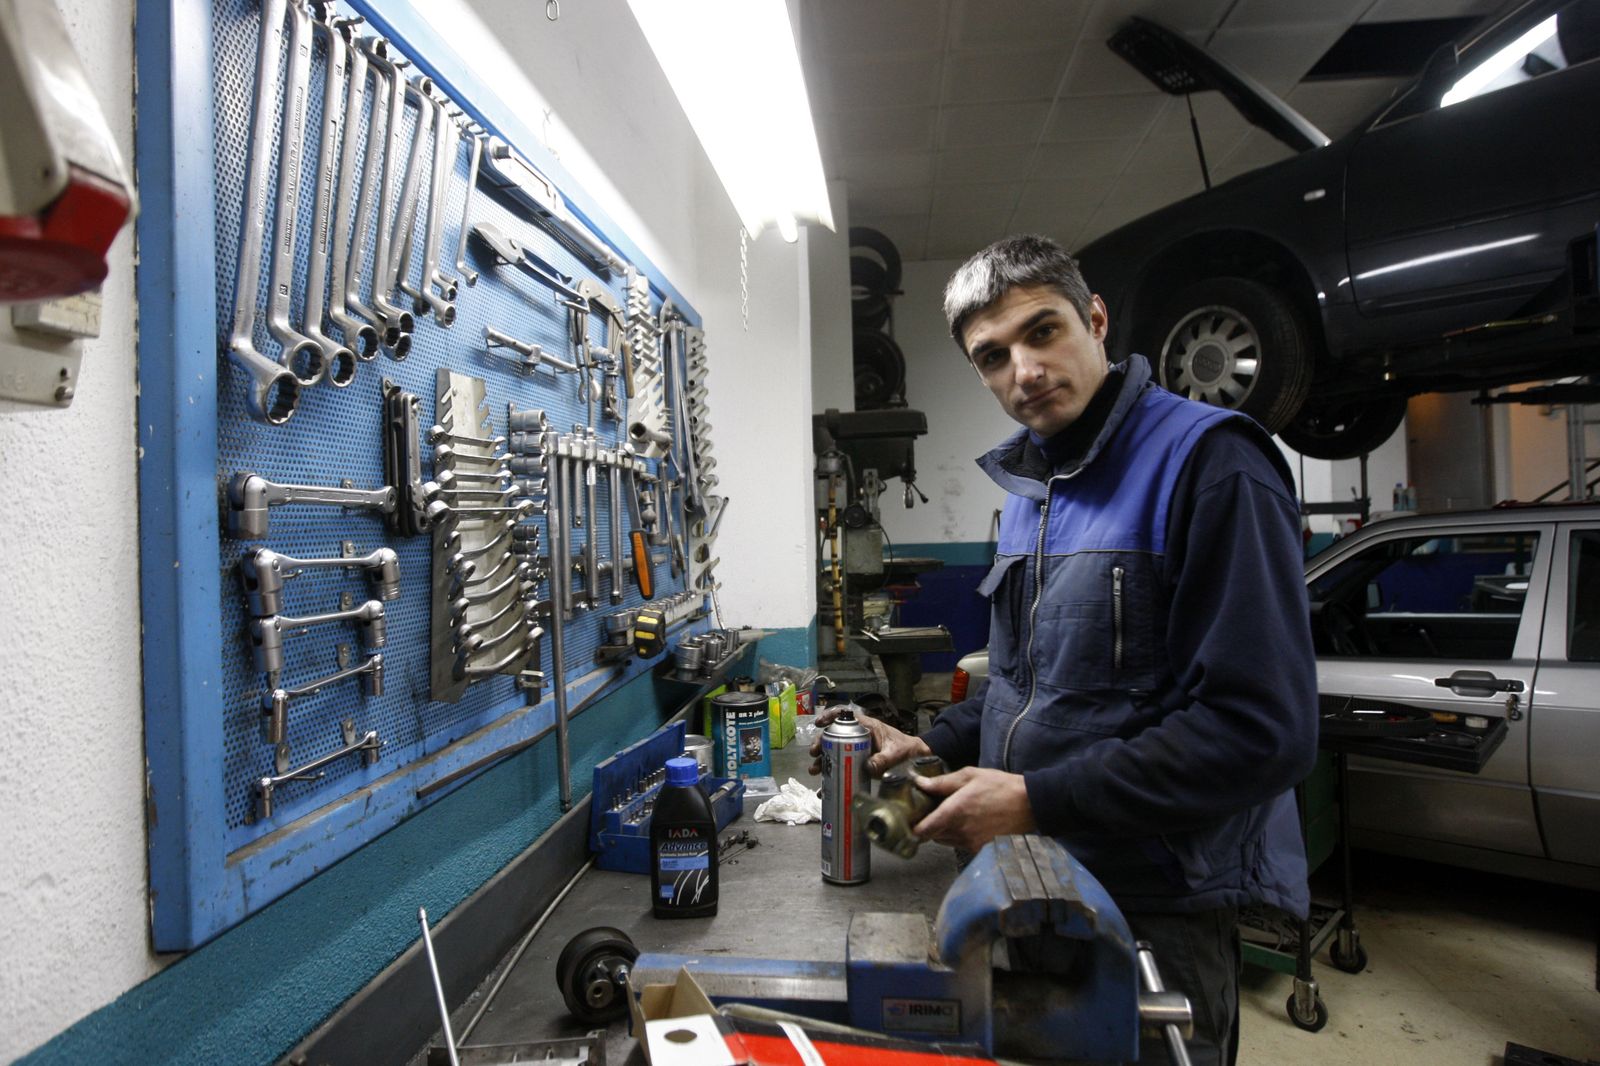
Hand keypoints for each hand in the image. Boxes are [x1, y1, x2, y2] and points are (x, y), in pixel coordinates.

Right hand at [807, 708, 930, 776]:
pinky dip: (832, 776)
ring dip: (823, 760)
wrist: (914, 759)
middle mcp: (858, 735)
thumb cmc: (906, 749)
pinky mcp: (857, 762)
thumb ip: (883, 759)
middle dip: (821, 743)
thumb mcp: (895, 753)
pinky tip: (824, 789)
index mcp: (866, 726)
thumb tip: (867, 767)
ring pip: (834, 751)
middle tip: (814, 754)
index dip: (830, 716)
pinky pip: (841, 767)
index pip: (845, 715)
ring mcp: (856, 749)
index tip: (819, 723)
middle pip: (834, 735)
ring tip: (815, 771)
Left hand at [909, 767, 1034, 852]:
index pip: (923, 831)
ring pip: (945, 841)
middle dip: (928, 826)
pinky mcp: (981, 849)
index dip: (912, 828)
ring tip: (952, 815)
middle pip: (932, 836)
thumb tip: (919, 783)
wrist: (1030, 804)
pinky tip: (968, 822)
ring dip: (943, 831)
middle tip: (931, 812)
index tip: (909, 821)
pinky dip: (959, 836)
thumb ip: (942, 782)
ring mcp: (971, 843)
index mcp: (954, 812)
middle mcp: (960, 831)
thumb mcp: (970, 776)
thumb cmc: (1000, 786)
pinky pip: (961, 845)